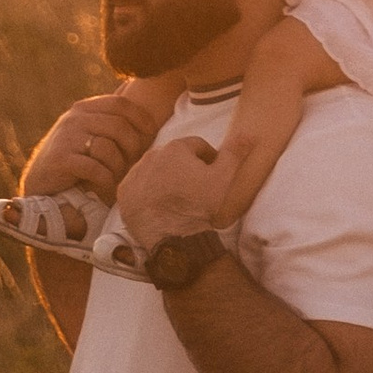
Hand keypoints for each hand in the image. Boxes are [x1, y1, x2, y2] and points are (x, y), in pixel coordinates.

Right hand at [17, 88, 155, 206]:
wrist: (41, 184)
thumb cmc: (74, 158)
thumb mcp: (89, 131)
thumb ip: (108, 116)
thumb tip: (132, 87)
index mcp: (83, 108)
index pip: (120, 103)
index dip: (141, 118)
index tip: (151, 135)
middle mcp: (74, 119)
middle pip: (118, 126)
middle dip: (133, 147)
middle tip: (133, 163)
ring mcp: (66, 138)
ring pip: (108, 148)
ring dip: (118, 167)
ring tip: (115, 176)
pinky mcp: (61, 159)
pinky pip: (95, 168)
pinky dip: (105, 180)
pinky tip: (104, 185)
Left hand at [115, 132, 228, 254]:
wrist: (170, 238)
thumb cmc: (198, 207)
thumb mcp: (224, 179)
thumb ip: (235, 153)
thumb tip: (248, 133)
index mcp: (176, 148)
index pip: (198, 146)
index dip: (210, 159)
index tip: (213, 175)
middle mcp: (151, 155)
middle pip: (175, 157)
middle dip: (187, 168)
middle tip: (197, 189)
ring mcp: (134, 173)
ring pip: (156, 170)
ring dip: (167, 178)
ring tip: (178, 198)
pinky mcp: (124, 192)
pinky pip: (139, 186)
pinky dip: (148, 191)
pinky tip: (159, 204)